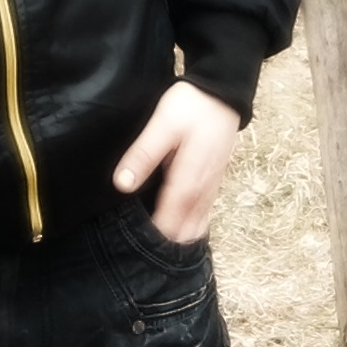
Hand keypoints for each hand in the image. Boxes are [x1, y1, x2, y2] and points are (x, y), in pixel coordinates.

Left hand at [112, 83, 240, 243]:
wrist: (224, 90)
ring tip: (155, 251)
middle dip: (165, 245)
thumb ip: (143, 155)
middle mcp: (203, 189)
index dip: (153, 240)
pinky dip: (191, 226)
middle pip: (185, 230)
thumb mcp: (161, 125)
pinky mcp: (214, 180)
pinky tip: (178, 232)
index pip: (169, 223)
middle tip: (139, 256)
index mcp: (188, 180)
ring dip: (178, 238)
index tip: (132, 252)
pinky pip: (203, 213)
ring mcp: (212, 186)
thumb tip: (121, 186)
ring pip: (196, 224)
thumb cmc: (191, 105)